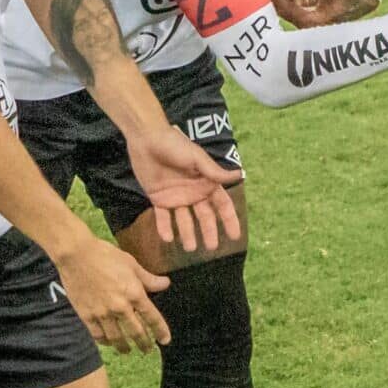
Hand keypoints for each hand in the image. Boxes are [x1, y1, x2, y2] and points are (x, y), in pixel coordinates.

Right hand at [52, 237, 170, 353]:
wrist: (76, 255)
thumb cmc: (105, 255)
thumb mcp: (132, 264)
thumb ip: (148, 279)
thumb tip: (165, 284)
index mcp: (134, 293)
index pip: (152, 318)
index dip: (160, 331)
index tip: (165, 340)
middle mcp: (120, 307)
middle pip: (136, 332)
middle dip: (144, 344)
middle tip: (148, 350)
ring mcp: (102, 313)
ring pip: (116, 338)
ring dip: (124, 347)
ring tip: (128, 351)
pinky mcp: (86, 315)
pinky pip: (97, 334)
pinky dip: (104, 341)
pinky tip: (108, 342)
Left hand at [125, 125, 243, 252]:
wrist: (147, 139)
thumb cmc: (175, 145)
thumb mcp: (197, 158)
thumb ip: (215, 172)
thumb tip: (240, 175)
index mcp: (206, 183)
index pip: (222, 205)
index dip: (229, 220)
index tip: (235, 237)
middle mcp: (193, 192)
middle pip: (204, 216)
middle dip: (209, 232)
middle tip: (211, 248)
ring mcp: (176, 197)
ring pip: (184, 220)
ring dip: (187, 234)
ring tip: (189, 248)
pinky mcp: (158, 198)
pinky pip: (163, 217)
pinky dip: (165, 228)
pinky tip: (168, 239)